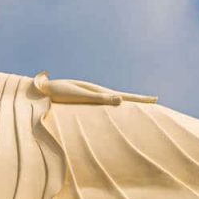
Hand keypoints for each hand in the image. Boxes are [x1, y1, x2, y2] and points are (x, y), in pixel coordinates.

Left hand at [35, 72, 157, 105]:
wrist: (42, 89)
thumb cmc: (59, 94)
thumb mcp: (81, 96)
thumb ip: (100, 98)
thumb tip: (121, 100)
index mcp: (100, 93)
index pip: (126, 97)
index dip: (140, 99)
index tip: (156, 99)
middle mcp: (97, 93)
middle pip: (123, 97)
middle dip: (138, 100)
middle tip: (154, 101)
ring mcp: (90, 96)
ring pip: (113, 100)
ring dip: (126, 102)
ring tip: (138, 105)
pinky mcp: (83, 100)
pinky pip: (102, 105)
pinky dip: (112, 106)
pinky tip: (113, 109)